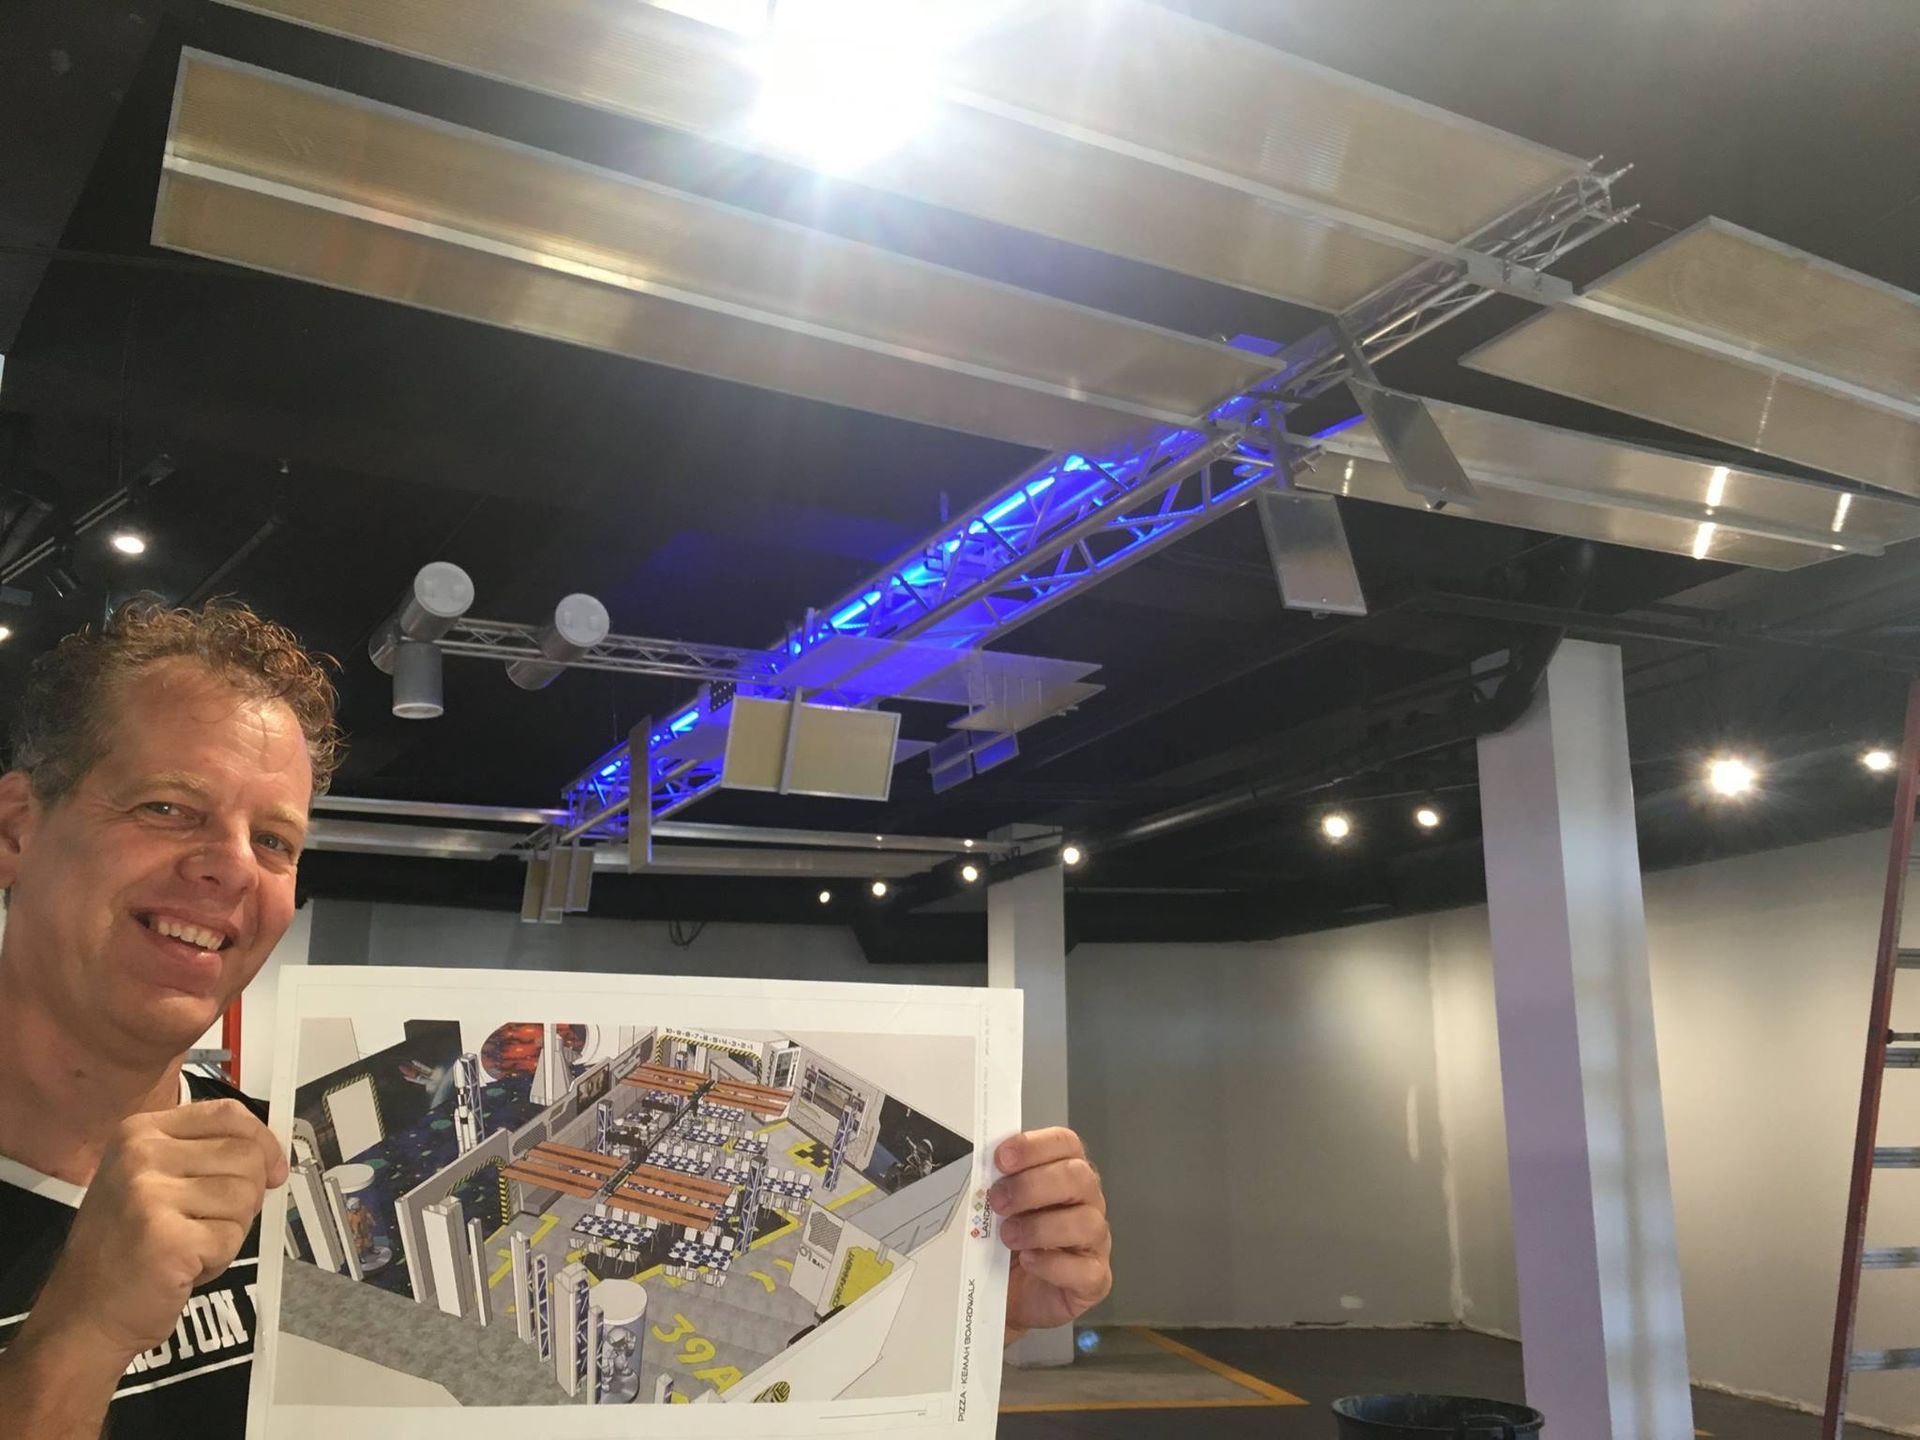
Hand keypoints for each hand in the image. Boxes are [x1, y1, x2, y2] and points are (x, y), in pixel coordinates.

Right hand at [30, 1098, 286, 1363]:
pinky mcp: (166, 1239)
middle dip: (245, 1196)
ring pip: (245, 1196)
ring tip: (189, 1245)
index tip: (274, 1169)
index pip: (228, 1113)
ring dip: (230, 1230)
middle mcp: (140, 1155)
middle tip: (207, 1224)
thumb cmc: (128, 1248)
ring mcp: (149, 1196)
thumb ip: (206, 1156)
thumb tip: (273, 1159)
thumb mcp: (154, 1181)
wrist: (84, 1314)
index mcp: (140, 1132)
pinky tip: (184, 1267)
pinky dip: (219, 1258)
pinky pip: (231, 1237)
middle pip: (246, 1156)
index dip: (263, 1141)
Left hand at [990, 1127, 1111, 1341]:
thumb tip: (983, 1168)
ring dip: (1039, 1227)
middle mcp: (1088, 1202)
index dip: (1034, 1146)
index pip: (1065, 1144)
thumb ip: (999, 1186)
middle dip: (1032, 1185)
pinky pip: (1084, 1269)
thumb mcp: (1000, 1210)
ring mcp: (1095, 1242)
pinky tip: (1029, 1262)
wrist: (1014, 1295)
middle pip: (1078, 1177)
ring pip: (1085, 1222)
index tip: (1001, 1159)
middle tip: (998, 1201)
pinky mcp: (1094, 1279)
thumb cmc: (1010, 1244)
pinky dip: (1052, 1264)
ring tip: (1008, 1236)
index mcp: (1066, 1174)